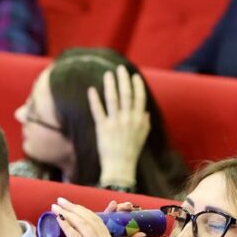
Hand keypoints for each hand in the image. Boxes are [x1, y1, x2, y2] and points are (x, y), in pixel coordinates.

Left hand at [47, 198, 144, 236]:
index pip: (99, 221)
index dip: (84, 211)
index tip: (70, 205)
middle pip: (91, 219)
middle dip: (74, 207)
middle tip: (61, 200)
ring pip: (83, 225)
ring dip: (68, 213)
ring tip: (56, 206)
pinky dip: (66, 226)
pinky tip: (58, 219)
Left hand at [90, 66, 149, 189]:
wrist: (120, 167)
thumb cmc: (132, 152)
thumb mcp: (142, 137)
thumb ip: (145, 123)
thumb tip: (145, 112)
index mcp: (138, 120)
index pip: (139, 98)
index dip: (137, 86)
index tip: (134, 76)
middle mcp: (127, 119)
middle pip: (126, 94)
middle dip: (123, 79)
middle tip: (120, 68)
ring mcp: (115, 122)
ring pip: (112, 99)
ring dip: (110, 84)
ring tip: (108, 74)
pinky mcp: (102, 128)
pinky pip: (98, 110)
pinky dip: (94, 99)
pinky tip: (91, 90)